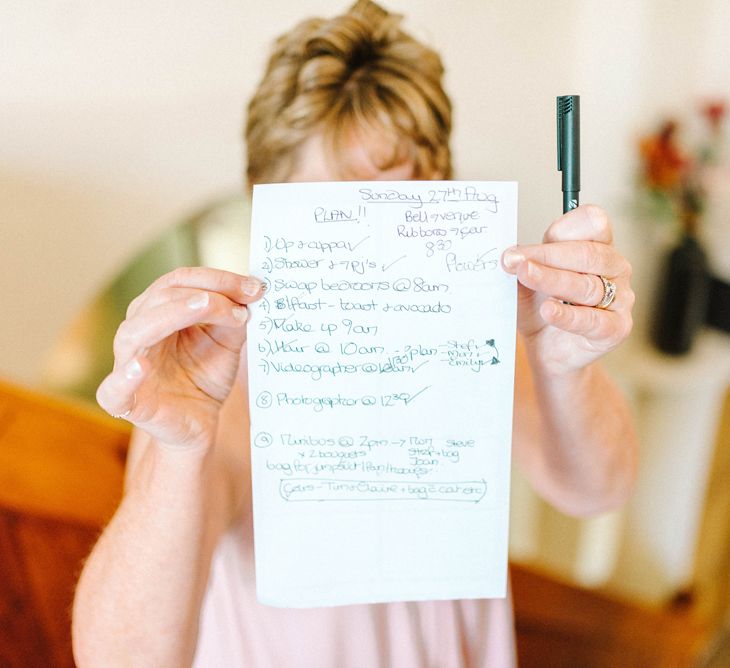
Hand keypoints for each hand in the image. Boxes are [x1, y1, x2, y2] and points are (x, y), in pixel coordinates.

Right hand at [96, 267, 262, 448]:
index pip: (180, 282)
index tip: (254, 287)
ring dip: (171, 314)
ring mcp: (127, 365)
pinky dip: (125, 377)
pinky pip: (114, 389)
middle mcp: (138, 331)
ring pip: (135, 331)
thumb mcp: (227, 342)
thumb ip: (234, 318)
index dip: (217, 279)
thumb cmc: (205, 377)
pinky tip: (142, 366)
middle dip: (204, 293)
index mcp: (158, 312)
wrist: (199, 423)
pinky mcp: (126, 403)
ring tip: (204, 305)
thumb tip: (251, 292)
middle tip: (242, 300)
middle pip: (160, 298)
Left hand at [501, 205, 633, 375]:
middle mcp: (614, 268)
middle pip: (587, 253)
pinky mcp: (616, 328)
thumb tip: (509, 254)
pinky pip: (592, 319)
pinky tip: (548, 310)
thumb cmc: (542, 308)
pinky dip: (567, 314)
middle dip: (546, 255)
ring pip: (587, 285)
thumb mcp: (527, 281)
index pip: (593, 223)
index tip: (529, 241)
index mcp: (597, 246)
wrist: (547, 351)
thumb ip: (524, 264)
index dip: (563, 227)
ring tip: (525, 275)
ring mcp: (621, 298)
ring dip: (552, 279)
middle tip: (513, 260)